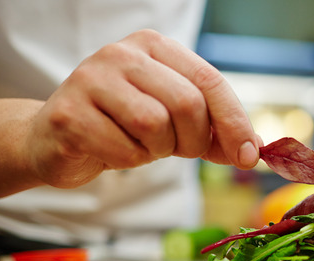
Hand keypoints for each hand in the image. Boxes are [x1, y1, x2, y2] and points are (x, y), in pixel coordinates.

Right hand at [26, 29, 261, 188]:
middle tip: (177, 148)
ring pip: (155, 126)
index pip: (210, 81)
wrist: (57, 140)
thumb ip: (215, 132)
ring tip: (140, 145)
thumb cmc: (124, 126)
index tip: (250, 157)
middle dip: (193, 140)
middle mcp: (121, 53)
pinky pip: (125, 149)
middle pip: (188, 104)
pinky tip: (112, 150)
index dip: (235, 123)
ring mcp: (90, 79)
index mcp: (154, 46)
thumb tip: (255, 150)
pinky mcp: (69, 114)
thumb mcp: (176, 123)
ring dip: (158, 150)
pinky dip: (130, 161)